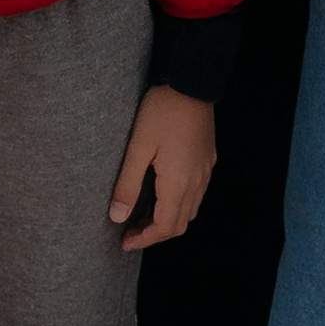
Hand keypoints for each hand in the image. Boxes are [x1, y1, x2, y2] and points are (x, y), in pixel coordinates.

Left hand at [108, 84, 217, 249]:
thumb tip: (116, 217)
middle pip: (179, 224)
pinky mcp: (208, 161)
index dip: (145, 239)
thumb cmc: (161, 111)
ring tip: (143, 216)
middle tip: (131, 231)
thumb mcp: (138, 147)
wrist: (191, 83)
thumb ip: (128, 184)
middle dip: (155, 234)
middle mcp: (196, 183)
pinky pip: (197, 194)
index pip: (165, 227)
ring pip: (190, 211)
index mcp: (177, 183)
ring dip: (168, 221)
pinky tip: (163, 195)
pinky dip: (180, 205)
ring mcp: (205, 172)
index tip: (125, 242)